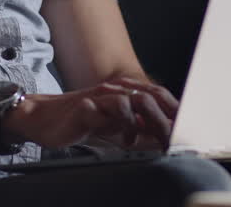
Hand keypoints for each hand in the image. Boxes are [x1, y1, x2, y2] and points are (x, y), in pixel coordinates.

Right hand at [5, 76, 177, 149]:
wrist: (43, 119)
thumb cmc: (80, 123)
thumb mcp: (114, 129)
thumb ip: (138, 132)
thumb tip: (162, 140)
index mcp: (125, 93)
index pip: (158, 96)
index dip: (175, 111)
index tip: (187, 130)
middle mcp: (115, 91)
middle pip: (150, 97)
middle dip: (166, 119)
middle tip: (172, 140)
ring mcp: (101, 96)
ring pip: (133, 100)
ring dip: (145, 122)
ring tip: (152, 140)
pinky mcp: (85, 107)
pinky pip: (107, 110)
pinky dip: (120, 124)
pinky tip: (124, 140)